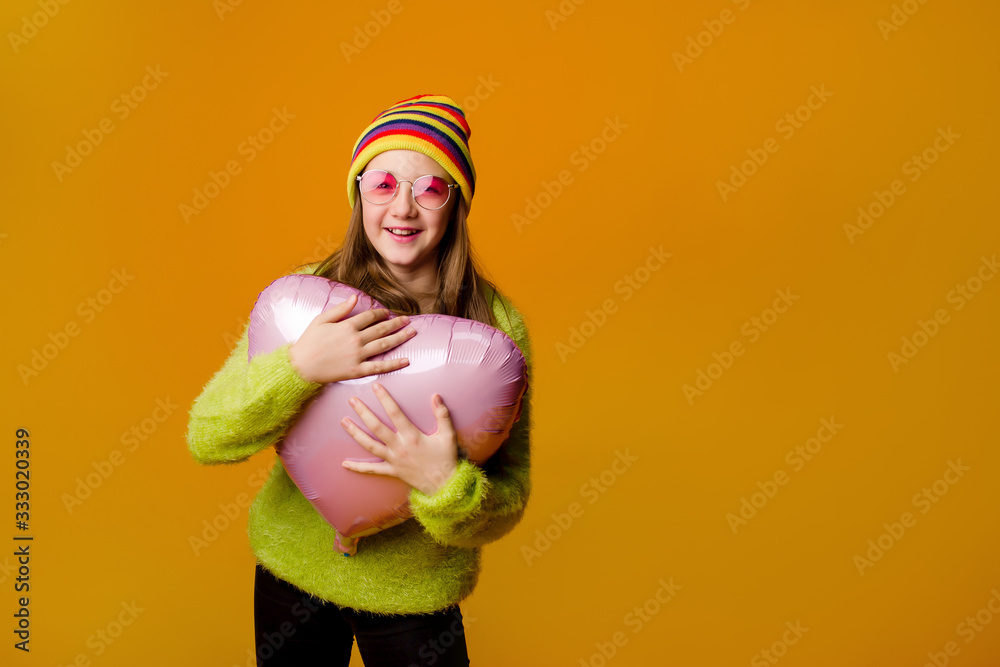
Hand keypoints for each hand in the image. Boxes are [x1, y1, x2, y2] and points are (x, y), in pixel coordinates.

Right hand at [288, 294, 416, 383]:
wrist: (300, 366)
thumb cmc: (308, 342)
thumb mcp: (321, 320)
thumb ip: (340, 309)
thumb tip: (355, 297)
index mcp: (347, 326)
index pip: (371, 316)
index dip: (382, 313)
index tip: (389, 313)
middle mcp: (355, 339)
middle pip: (382, 329)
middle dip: (397, 323)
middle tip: (408, 320)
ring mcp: (357, 356)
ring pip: (384, 345)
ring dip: (400, 338)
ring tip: (412, 333)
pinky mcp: (357, 370)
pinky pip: (379, 367)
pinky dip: (394, 364)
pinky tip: (406, 360)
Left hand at [340, 383, 458, 496]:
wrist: (444, 485)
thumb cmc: (446, 458)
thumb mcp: (448, 435)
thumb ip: (442, 415)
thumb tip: (436, 396)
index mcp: (412, 436)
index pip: (395, 413)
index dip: (385, 399)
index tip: (375, 386)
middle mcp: (399, 447)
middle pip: (376, 427)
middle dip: (363, 412)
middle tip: (352, 400)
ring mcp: (393, 460)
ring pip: (370, 445)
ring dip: (355, 433)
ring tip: (344, 421)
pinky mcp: (392, 471)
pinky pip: (372, 469)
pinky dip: (358, 467)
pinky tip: (345, 464)